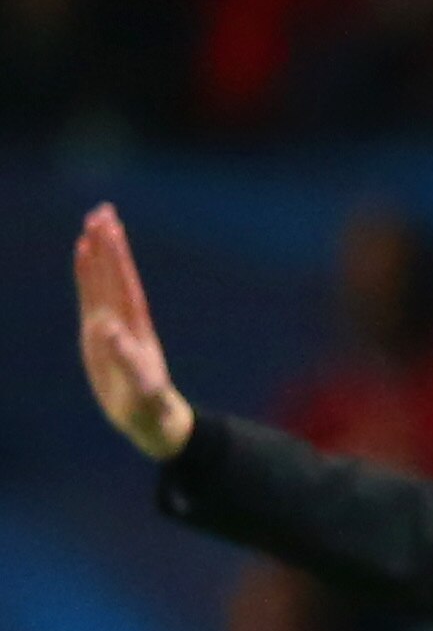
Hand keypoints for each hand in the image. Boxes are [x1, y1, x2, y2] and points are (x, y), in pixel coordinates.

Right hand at [73, 204, 193, 460]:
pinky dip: (86, 274)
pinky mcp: (98, 333)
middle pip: (115, 275)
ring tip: (92, 223)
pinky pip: (90, 296)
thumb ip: (127, 360)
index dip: (115, 258)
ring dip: (99, 253)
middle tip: (103, 210)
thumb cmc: (149, 408)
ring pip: (103, 281)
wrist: (152, 419)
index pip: (123, 284)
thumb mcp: (140, 388)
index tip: (107, 230)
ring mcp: (111, 324)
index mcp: (134, 328)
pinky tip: (83, 254)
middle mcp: (124, 320)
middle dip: (109, 245)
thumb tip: (109, 329)